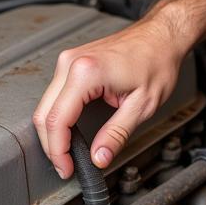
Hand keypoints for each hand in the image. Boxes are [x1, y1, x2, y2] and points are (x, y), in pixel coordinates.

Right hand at [32, 15, 186, 178]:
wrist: (161, 36)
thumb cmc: (157, 61)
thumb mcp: (142, 106)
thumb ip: (116, 134)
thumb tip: (99, 158)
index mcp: (86, 72)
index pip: (57, 120)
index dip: (58, 151)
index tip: (67, 168)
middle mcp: (71, 63)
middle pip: (43, 114)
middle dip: (52, 146)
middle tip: (66, 166)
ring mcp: (68, 60)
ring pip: (46, 105)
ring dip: (53, 132)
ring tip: (68, 153)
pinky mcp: (71, 62)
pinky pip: (54, 95)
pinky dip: (58, 117)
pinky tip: (70, 131)